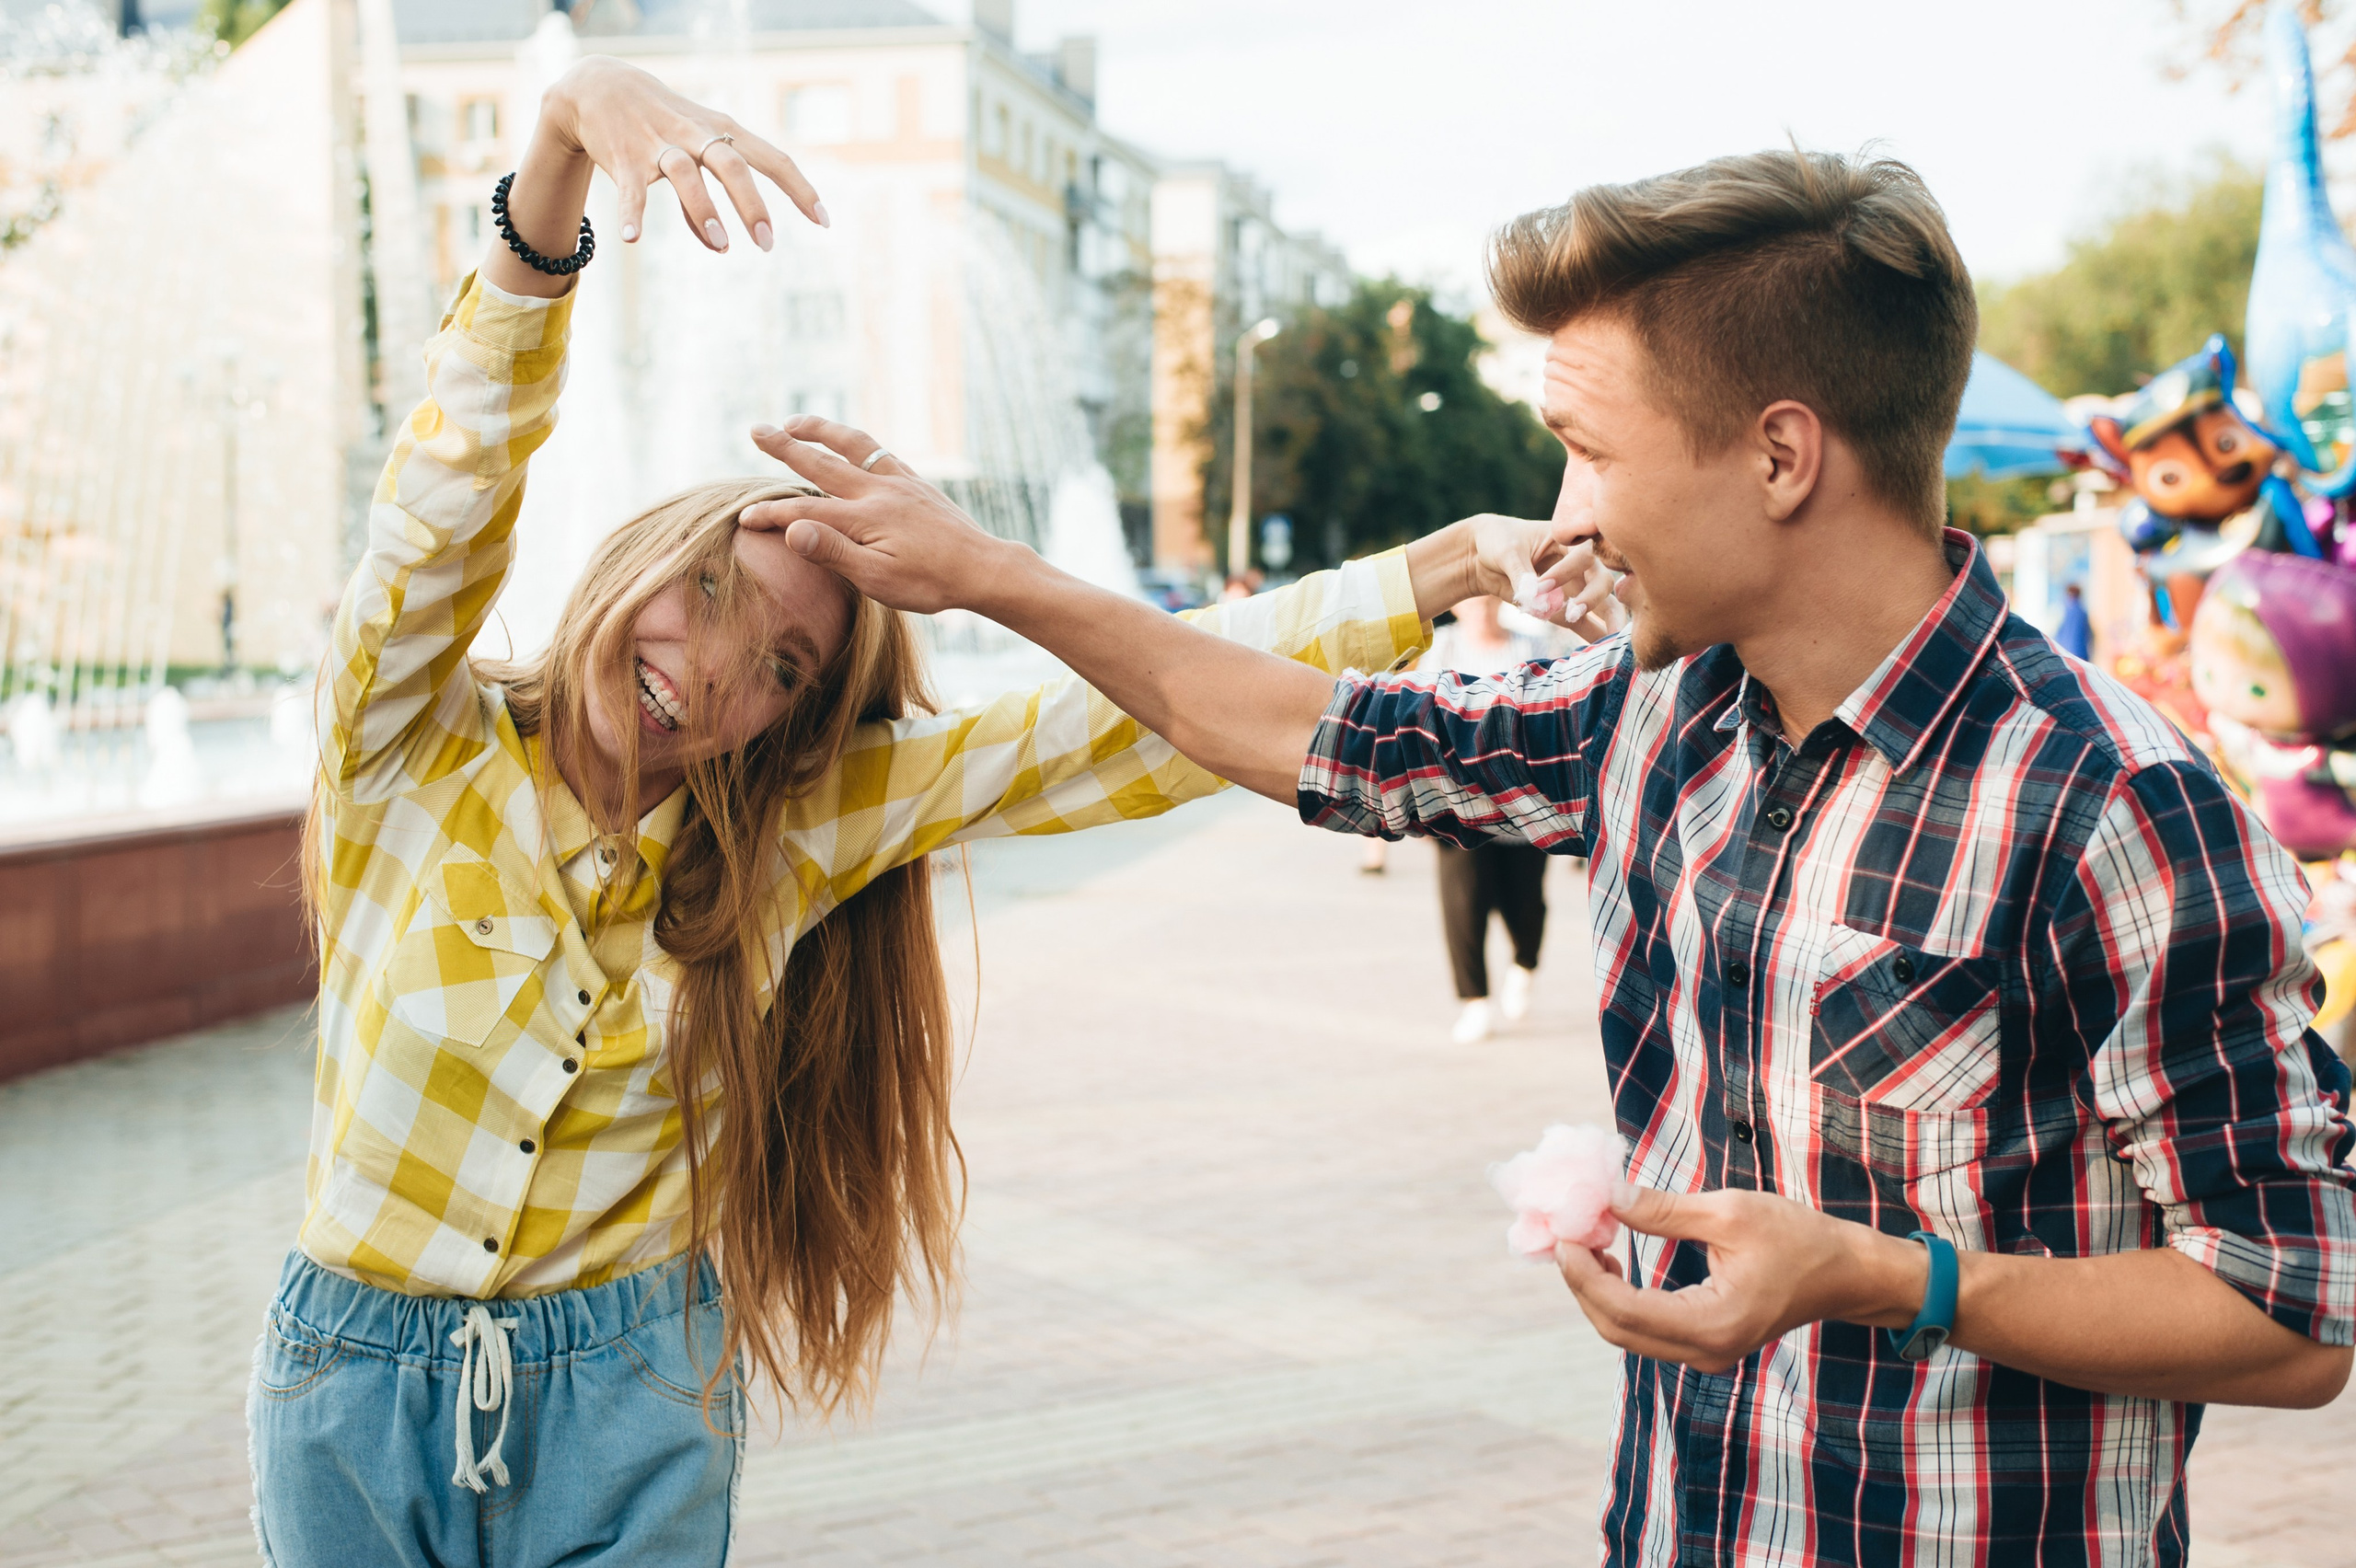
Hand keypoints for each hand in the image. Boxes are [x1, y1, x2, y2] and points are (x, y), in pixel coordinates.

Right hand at [544, 56, 823, 248]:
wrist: (599, 86)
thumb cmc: (661, 125)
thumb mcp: (691, 152)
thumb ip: (704, 200)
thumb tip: (717, 244)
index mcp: (722, 131)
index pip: (772, 158)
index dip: (800, 189)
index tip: (823, 222)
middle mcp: (695, 134)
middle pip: (732, 165)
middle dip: (752, 204)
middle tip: (767, 244)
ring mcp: (659, 144)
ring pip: (686, 173)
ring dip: (703, 209)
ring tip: (720, 245)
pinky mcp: (623, 157)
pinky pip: (630, 188)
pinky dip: (632, 213)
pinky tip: (632, 238)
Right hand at [740, 416, 1014, 613]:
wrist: (983, 568)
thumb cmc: (930, 583)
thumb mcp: (878, 580)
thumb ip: (833, 553)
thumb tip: (790, 530)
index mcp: (864, 517)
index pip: (804, 513)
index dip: (771, 515)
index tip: (743, 517)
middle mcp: (879, 490)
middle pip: (822, 463)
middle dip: (786, 447)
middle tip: (756, 429)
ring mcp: (899, 481)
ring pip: (853, 445)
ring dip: (821, 430)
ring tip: (794, 421)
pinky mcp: (916, 482)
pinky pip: (879, 451)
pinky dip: (857, 442)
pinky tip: (848, 443)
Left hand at [1447, 514, 1623, 641]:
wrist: (1482, 557)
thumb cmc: (1498, 541)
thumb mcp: (1506, 551)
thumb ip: (1521, 573)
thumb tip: (1534, 598)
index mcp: (1567, 540)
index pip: (1582, 555)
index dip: (1565, 571)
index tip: (1541, 584)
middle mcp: (1577, 563)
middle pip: (1601, 579)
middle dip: (1594, 597)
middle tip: (1574, 613)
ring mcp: (1573, 587)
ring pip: (1601, 603)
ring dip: (1608, 621)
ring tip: (1611, 642)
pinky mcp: (1563, 607)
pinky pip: (1583, 622)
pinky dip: (1592, 635)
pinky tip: (1603, 650)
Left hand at [1556, 1185, 1926, 1372]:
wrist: (1848, 1273)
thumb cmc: (1799, 1238)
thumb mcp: (1731, 1212)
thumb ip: (1664, 1210)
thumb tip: (1606, 1198)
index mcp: (1713, 1324)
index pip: (1623, 1310)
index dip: (1583, 1274)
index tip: (1562, 1234)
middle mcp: (1706, 1351)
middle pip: (1616, 1328)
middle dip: (1581, 1282)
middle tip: (1564, 1232)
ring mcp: (1706, 1354)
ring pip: (1627, 1332)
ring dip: (1596, 1289)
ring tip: (1585, 1237)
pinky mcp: (1705, 1343)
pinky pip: (1646, 1328)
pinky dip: (1618, 1296)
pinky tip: (1610, 1257)